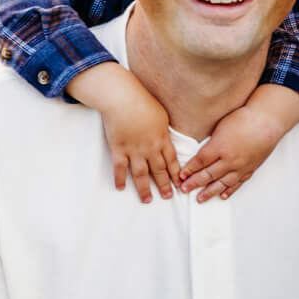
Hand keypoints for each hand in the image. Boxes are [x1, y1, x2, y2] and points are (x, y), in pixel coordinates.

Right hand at [69, 63, 176, 201]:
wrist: (123, 98)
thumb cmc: (142, 101)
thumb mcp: (161, 115)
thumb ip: (164, 130)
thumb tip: (166, 137)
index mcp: (162, 138)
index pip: (172, 161)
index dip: (176, 174)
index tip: (179, 184)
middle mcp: (150, 148)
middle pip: (159, 170)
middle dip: (164, 185)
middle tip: (167, 197)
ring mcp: (134, 150)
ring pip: (141, 174)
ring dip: (145, 188)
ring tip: (147, 200)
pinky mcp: (118, 148)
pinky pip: (120, 168)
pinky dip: (120, 179)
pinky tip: (121, 188)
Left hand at [178, 85, 298, 200]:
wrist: (267, 122)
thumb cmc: (244, 119)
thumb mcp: (221, 126)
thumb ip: (211, 141)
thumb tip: (202, 152)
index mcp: (219, 147)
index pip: (200, 162)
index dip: (189, 170)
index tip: (181, 175)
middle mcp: (229, 160)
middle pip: (208, 175)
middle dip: (194, 183)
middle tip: (184, 189)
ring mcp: (240, 166)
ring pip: (222, 183)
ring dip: (209, 192)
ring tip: (199, 198)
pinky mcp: (250, 169)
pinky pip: (237, 183)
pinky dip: (229, 190)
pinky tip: (223, 195)